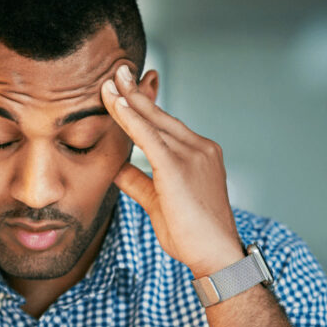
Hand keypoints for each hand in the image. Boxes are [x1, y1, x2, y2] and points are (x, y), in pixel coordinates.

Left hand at [100, 65, 243, 277]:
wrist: (215, 255)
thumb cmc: (191, 234)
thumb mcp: (158, 201)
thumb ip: (137, 181)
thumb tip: (115, 168)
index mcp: (199, 153)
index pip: (166, 124)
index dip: (146, 105)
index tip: (129, 87)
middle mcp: (199, 148)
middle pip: (160, 115)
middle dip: (136, 92)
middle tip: (117, 70)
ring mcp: (192, 155)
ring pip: (153, 122)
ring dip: (129, 100)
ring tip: (111, 80)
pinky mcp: (178, 168)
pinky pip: (149, 138)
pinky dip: (131, 120)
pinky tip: (117, 105)